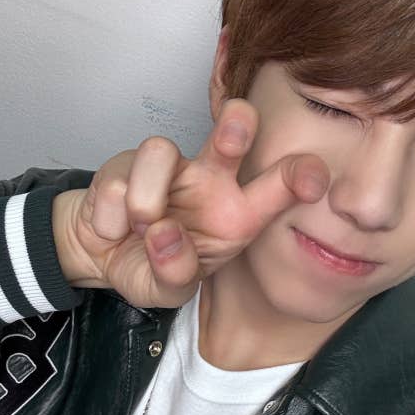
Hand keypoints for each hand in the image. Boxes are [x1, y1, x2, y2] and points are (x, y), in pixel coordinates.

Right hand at [52, 98, 329, 308]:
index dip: (298, 177)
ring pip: (161, 151)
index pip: (279, 187)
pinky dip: (110, 218)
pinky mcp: (125, 163)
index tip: (312, 182)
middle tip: (235, 133)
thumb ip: (174, 274)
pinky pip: (117, 182)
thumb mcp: (169, 289)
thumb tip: (164, 234)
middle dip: (236, 125)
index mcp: (238, 214)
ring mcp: (170, 167)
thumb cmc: (153, 267)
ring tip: (141, 230)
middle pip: (234, 132)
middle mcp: (211, 180)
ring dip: (145, 199)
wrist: (102, 257)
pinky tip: (114, 230)